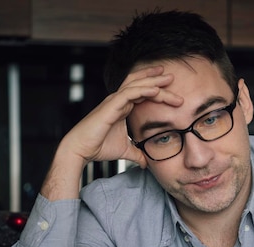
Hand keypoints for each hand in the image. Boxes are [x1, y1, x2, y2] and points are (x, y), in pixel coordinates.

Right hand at [61, 65, 183, 166]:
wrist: (82, 150)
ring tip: (168, 78)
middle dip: (156, 79)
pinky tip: (156, 90)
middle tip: (172, 75)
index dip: (154, 87)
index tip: (170, 86)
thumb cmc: (99, 147)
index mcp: (122, 107)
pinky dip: (143, 90)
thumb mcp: (125, 151)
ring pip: (137, 85)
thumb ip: (137, 154)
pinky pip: (129, 93)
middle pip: (140, 84)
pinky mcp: (111, 106)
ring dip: (154, 81)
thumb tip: (146, 163)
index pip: (141, 92)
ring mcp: (114, 101)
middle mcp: (118, 101)